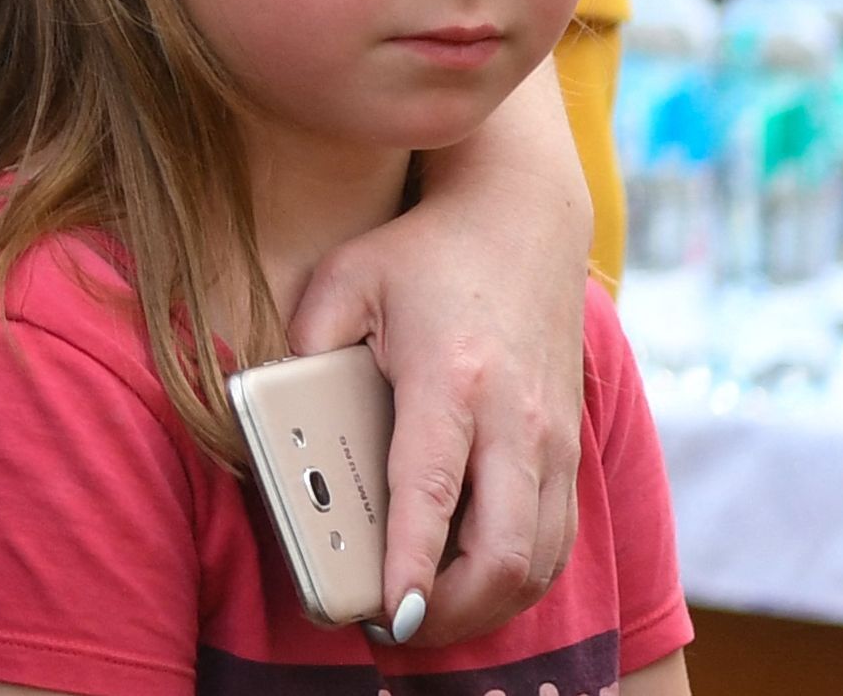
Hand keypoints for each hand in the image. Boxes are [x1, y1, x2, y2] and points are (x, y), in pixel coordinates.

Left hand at [293, 135, 588, 644]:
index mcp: (451, 380)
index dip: (411, 564)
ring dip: (485, 604)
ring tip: (424, 614)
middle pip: (502, 551)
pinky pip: (556, 540)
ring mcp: (552, 437)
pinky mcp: (568, 447)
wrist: (522, 217)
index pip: (432, 493)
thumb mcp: (346, 277)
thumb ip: (304, 344)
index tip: (389, 612)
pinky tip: (469, 581)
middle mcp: (516, 419)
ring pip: (538, 560)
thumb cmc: (424, 252)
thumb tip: (273, 413)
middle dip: (450, 611)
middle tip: (394, 626)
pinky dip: (516, 577)